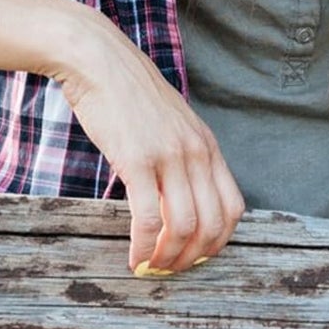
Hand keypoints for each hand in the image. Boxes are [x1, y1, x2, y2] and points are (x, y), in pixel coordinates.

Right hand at [55, 9, 244, 274]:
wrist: (96, 59)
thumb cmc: (125, 90)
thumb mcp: (169, 120)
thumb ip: (180, 152)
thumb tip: (176, 194)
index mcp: (206, 143)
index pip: (232, 208)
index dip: (218, 241)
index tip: (196, 254)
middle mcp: (195, 152)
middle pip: (212, 224)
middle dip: (194, 257)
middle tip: (172, 270)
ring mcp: (168, 156)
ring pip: (184, 227)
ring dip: (169, 258)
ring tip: (152, 267)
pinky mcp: (137, 160)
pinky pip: (150, 218)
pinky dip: (144, 246)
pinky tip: (134, 256)